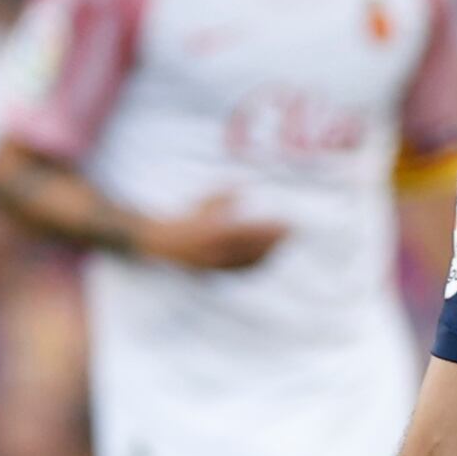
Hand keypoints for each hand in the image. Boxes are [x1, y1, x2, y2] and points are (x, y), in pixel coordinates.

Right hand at [137, 197, 289, 271]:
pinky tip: (270, 255)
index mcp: (213, 233)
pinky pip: (244, 270)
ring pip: (251, 262)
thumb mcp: (203, 203)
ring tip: (284, 241)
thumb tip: (244, 182)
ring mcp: (218, 264)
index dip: (271, 229)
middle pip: (256, 249)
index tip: (287, 221)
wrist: (162, 245)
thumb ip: (224, 195)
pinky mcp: (218, 272)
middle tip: (293, 230)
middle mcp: (217, 252)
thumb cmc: (185, 219)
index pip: (251, 232)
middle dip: (276, 241)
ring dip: (271, 252)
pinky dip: (259, 263)